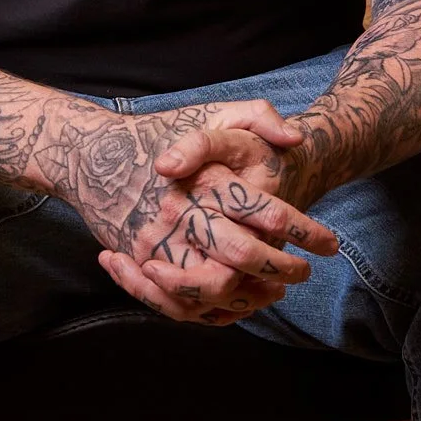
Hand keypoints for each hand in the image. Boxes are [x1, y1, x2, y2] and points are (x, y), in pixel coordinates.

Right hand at [48, 101, 333, 326]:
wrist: (92, 154)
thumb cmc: (161, 132)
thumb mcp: (214, 112)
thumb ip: (259, 116)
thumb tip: (295, 139)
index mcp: (204, 177)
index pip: (266, 212)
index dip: (304, 231)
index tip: (328, 243)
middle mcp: (180, 213)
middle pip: (243, 256)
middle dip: (283, 268)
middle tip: (304, 271)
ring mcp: (156, 242)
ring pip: (214, 288)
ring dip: (252, 296)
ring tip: (275, 290)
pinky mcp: (139, 262)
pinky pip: (180, 301)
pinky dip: (212, 308)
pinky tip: (237, 300)